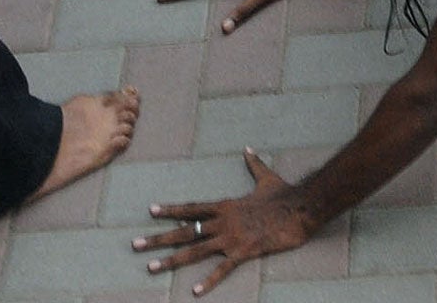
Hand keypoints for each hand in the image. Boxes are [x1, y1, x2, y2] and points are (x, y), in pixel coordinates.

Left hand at [134, 149, 318, 294]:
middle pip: (184, 230)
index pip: (192, 208)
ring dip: (171, 259)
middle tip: (136, 245)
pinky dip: (208, 281)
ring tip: (151, 267)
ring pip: (195, 250)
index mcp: (225, 205)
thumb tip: (248, 149)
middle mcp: (222, 221)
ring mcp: (231, 237)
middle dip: (158, 238)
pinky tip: (194, 292)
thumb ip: (254, 165)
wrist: (300, 208)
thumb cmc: (283, 194)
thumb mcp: (266, 177)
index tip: (151, 211)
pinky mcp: (244, 251)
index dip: (171, 210)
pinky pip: (222, 269)